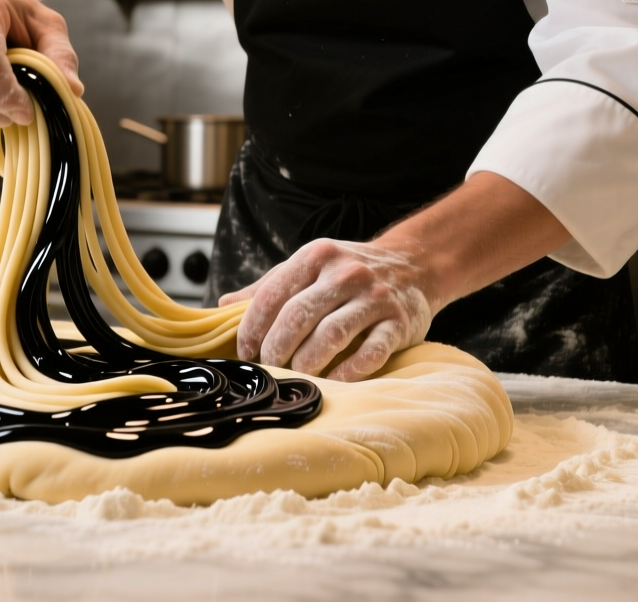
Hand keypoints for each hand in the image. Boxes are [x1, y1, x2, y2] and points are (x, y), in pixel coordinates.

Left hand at [219, 239, 435, 381]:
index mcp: (317, 256)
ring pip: (331, 335)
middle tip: (269, 367)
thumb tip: (222, 304)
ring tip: (297, 375)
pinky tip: (333, 381)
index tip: (245, 351)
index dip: (253, 327)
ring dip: (307, 362)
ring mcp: (375, 298)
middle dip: (276, 348)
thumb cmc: (349, 272)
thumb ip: (268, 286)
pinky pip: (369, 354)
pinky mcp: (399, 322)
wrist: (415, 265)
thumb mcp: (309, 267)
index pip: (273, 293)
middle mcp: (346, 273)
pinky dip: (347, 372)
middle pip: (298, 316)